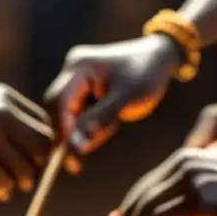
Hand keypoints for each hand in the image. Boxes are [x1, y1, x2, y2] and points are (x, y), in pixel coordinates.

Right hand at [0, 80, 51, 201]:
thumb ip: (9, 115)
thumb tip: (35, 146)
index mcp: (8, 99)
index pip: (46, 127)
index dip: (43, 145)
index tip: (32, 156)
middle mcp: (4, 115)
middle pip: (42, 149)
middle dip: (36, 165)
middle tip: (23, 172)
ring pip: (25, 171)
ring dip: (19, 181)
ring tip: (8, 182)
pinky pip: (3, 183)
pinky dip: (3, 190)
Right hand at [45, 35, 180, 157]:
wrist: (159, 57)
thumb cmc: (148, 75)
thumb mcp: (128, 98)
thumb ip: (101, 119)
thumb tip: (77, 144)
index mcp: (80, 66)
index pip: (60, 102)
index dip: (63, 131)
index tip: (72, 157)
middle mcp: (72, 67)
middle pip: (57, 107)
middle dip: (70, 132)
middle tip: (82, 158)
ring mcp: (76, 75)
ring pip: (66, 111)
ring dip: (82, 129)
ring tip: (113, 127)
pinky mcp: (82, 84)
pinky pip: (76, 109)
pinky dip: (88, 122)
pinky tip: (112, 121)